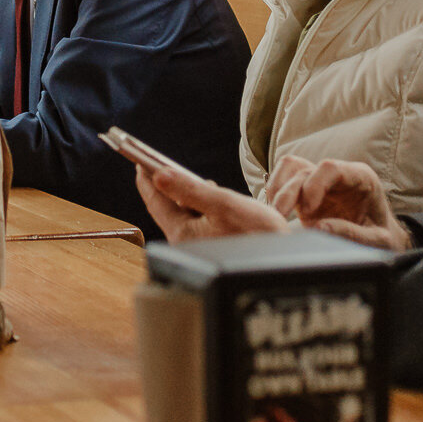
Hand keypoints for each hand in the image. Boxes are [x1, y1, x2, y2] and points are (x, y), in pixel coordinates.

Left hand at [134, 160, 283, 243]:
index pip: (155, 201)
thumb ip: (190, 190)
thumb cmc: (259, 234)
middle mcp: (186, 242)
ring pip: (185, 212)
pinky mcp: (212, 244)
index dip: (146, 178)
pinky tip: (211, 196)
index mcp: (183, 234)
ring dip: (186, 194)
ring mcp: (199, 244)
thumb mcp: (224, 205)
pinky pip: (198, 219)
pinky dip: (200, 204)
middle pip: (168, 207)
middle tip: (158, 162)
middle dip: (166, 185)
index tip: (138, 160)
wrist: (284, 261)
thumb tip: (160, 176)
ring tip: (186, 176)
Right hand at [264, 156, 411, 252]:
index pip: (331, 168)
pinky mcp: (308, 192)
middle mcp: (339, 176)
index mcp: (361, 178)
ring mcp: (322, 182)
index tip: (307, 212)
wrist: (383, 239)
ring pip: (290, 168)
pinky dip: (274, 194)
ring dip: (277, 188)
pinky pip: (284, 181)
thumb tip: (319, 228)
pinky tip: (275, 214)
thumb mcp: (377, 240)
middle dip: (288, 193)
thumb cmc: (385, 237)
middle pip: (304, 169)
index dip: (314, 185)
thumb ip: (352, 233)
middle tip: (280, 220)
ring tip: (275, 215)